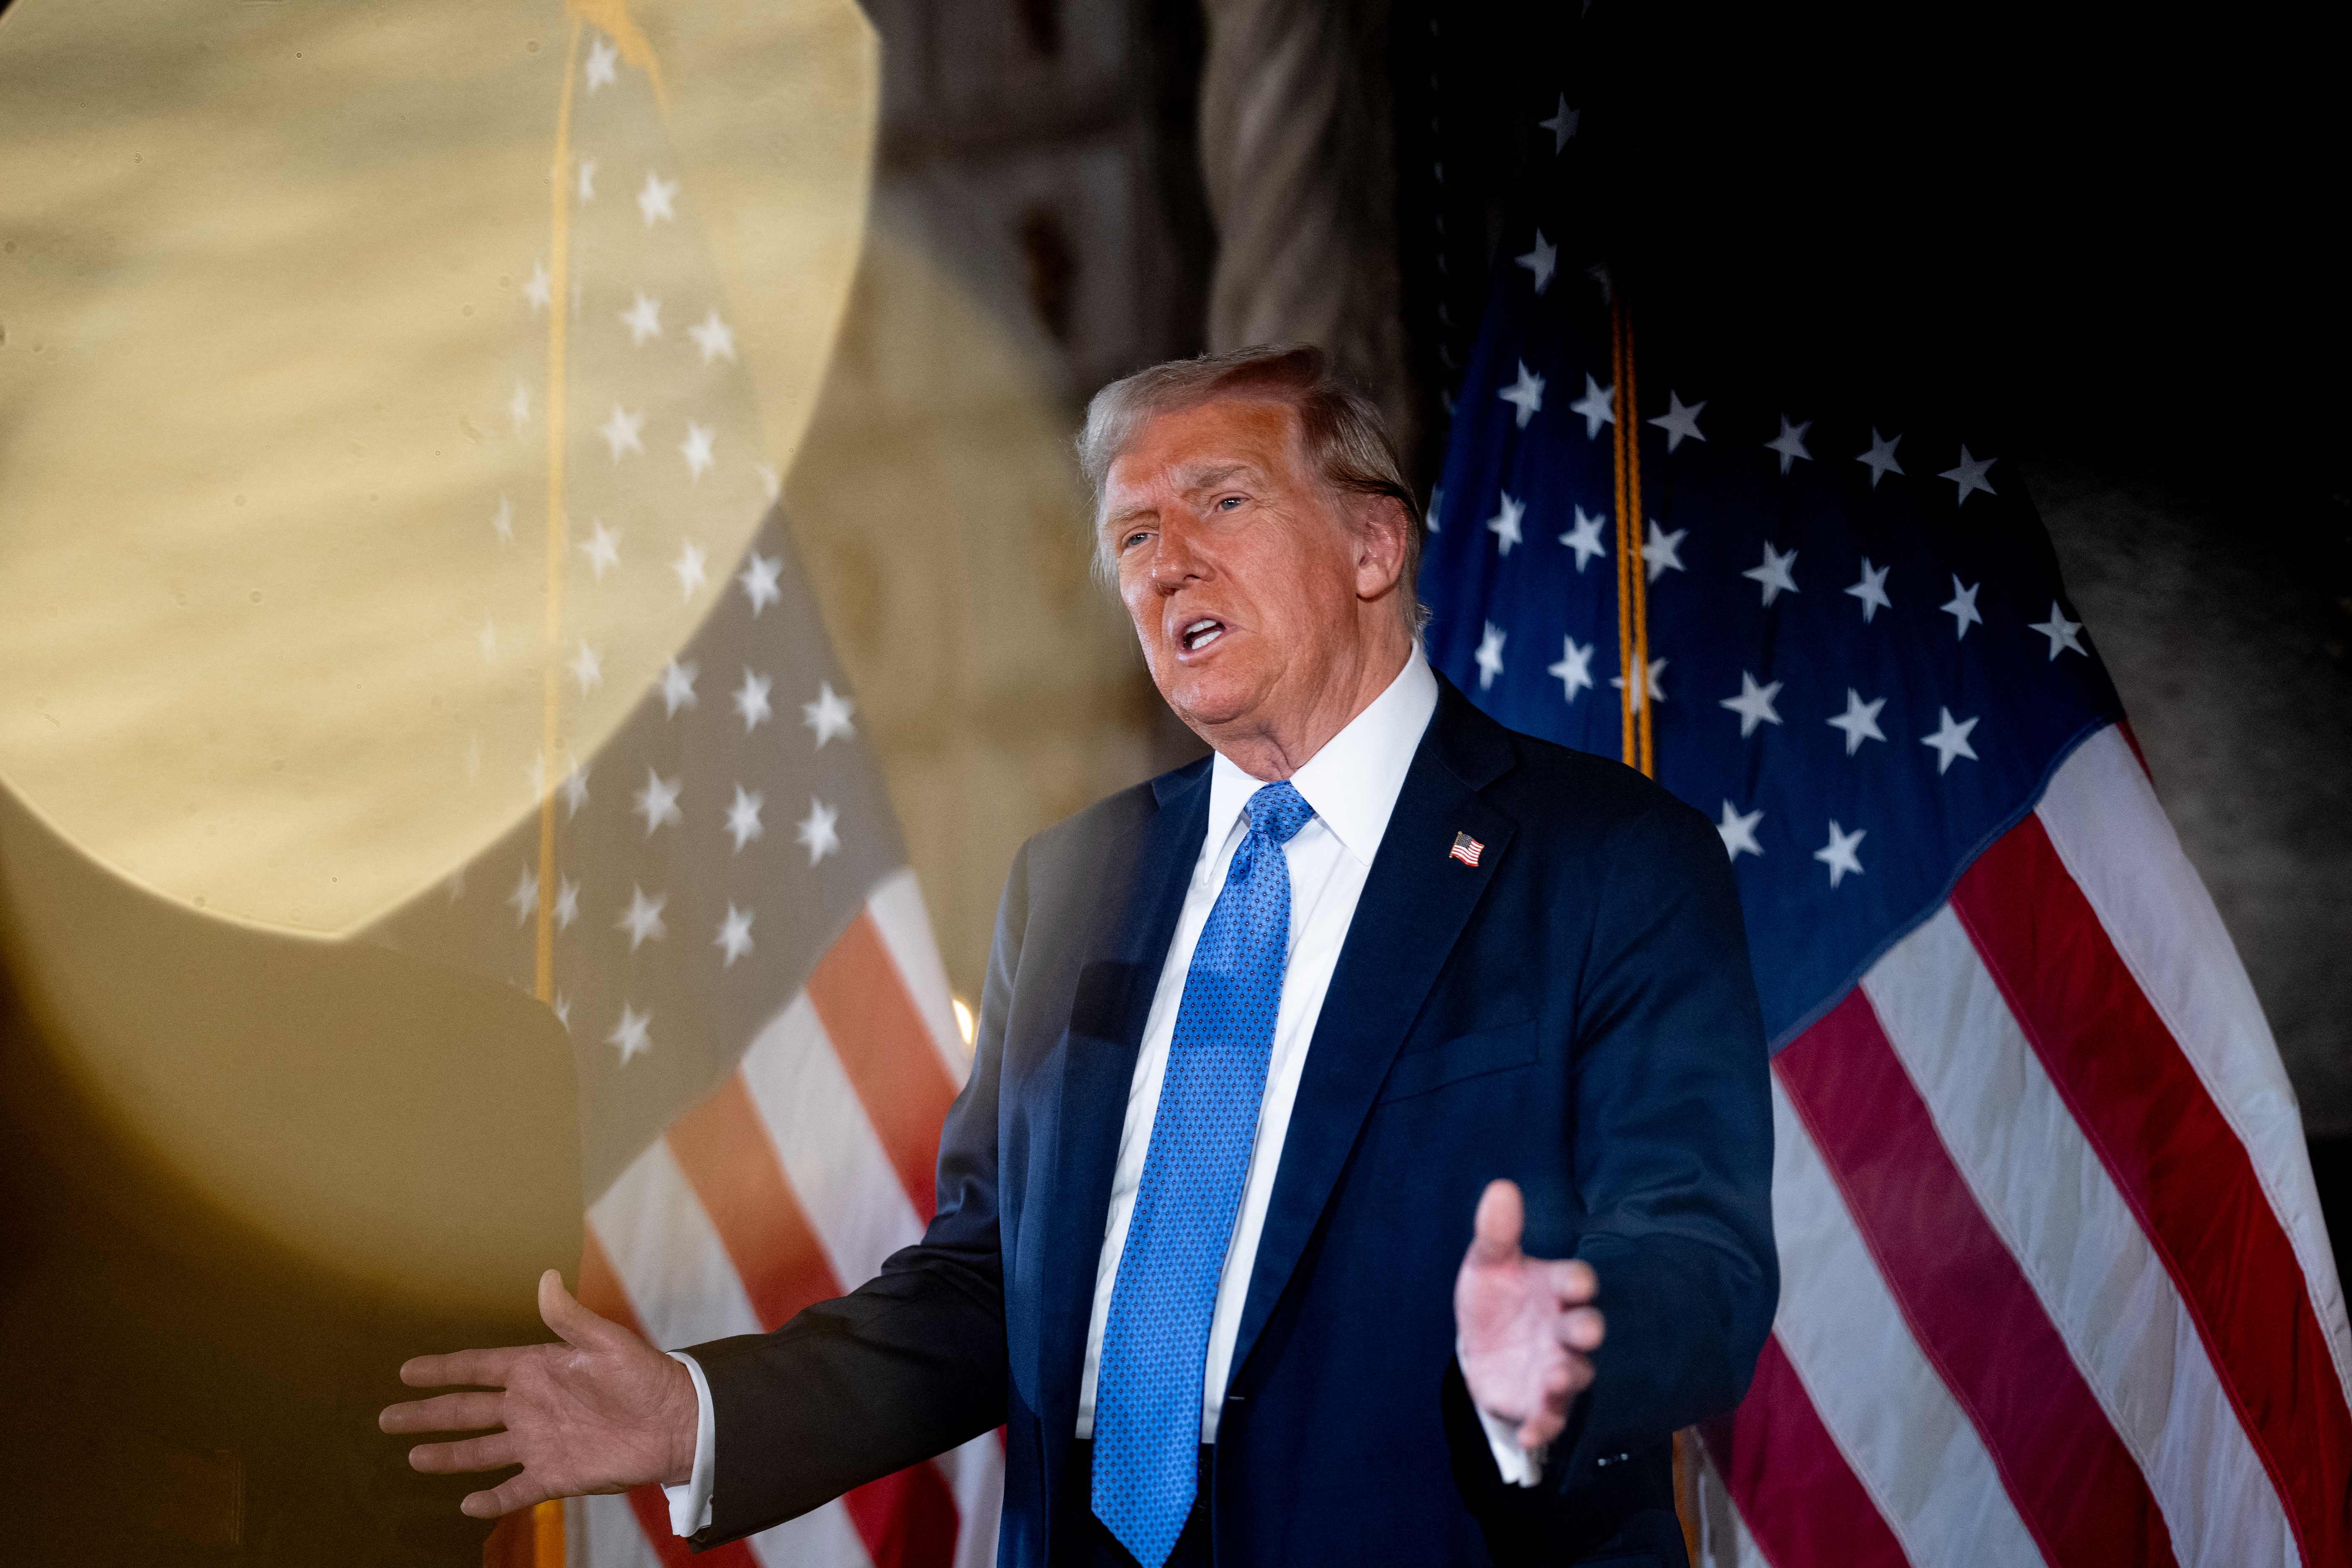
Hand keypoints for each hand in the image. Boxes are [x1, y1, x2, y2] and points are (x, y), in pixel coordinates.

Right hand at [379, 1269, 699, 1518]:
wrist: (677, 1421)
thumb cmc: (645, 1374)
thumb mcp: (606, 1341)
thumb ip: (569, 1317)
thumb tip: (545, 1278)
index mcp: (537, 1369)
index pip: (478, 1368)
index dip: (443, 1370)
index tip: (406, 1370)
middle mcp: (530, 1407)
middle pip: (467, 1411)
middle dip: (427, 1414)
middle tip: (386, 1417)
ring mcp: (539, 1442)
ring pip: (481, 1451)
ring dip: (447, 1456)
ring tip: (412, 1458)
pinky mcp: (555, 1475)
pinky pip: (515, 1489)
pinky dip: (492, 1500)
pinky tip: (467, 1506)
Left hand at [1454, 1179, 1604, 1450]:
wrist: (1480, 1344)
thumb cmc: (1495, 1297)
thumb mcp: (1487, 1263)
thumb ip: (1496, 1232)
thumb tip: (1500, 1186)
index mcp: (1556, 1289)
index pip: (1577, 1280)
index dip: (1577, 1282)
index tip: (1573, 1283)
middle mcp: (1564, 1330)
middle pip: (1586, 1329)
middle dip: (1587, 1330)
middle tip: (1582, 1331)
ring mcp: (1555, 1368)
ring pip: (1573, 1375)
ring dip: (1565, 1378)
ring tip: (1552, 1378)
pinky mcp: (1538, 1404)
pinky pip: (1549, 1419)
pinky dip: (1542, 1427)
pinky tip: (1529, 1434)